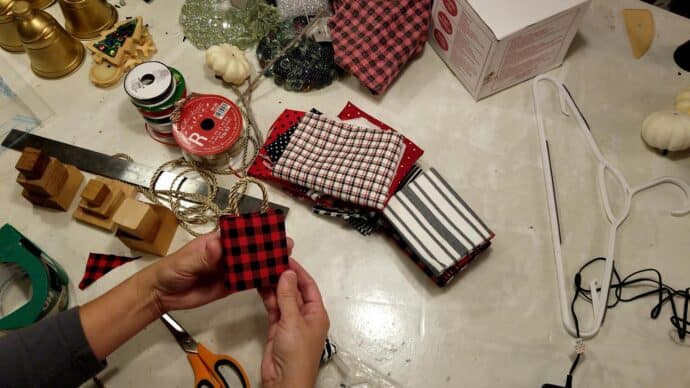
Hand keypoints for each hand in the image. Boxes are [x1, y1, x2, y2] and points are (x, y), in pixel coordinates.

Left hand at [137, 233, 293, 313]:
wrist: (162, 294)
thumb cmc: (171, 270)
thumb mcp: (186, 261)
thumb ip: (203, 255)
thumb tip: (219, 244)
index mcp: (217, 241)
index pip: (239, 233)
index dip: (256, 231)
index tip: (272, 230)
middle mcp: (226, 253)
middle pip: (250, 248)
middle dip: (268, 246)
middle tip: (288, 246)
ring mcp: (229, 269)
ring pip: (252, 264)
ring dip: (267, 263)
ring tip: (287, 262)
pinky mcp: (230, 285)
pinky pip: (247, 281)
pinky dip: (260, 280)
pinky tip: (274, 280)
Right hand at [259, 259, 329, 387]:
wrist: (284, 380)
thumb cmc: (296, 351)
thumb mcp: (293, 321)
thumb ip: (288, 296)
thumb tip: (287, 272)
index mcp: (317, 313)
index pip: (308, 286)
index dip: (298, 271)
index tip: (285, 257)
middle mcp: (305, 315)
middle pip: (294, 291)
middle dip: (283, 277)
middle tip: (269, 260)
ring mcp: (290, 322)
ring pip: (282, 298)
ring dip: (273, 286)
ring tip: (261, 269)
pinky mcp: (277, 328)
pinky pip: (274, 308)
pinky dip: (267, 298)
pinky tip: (259, 285)